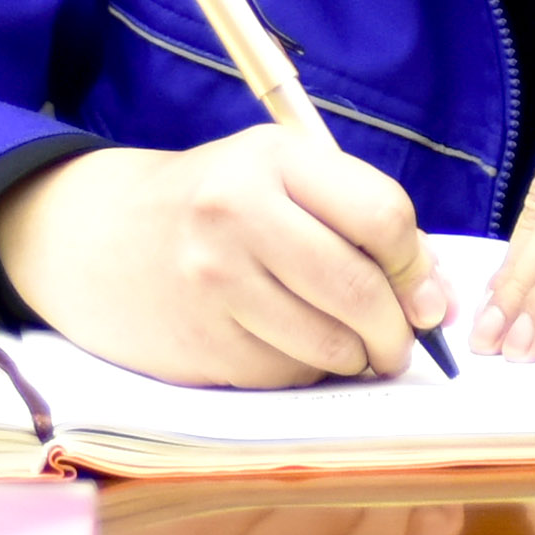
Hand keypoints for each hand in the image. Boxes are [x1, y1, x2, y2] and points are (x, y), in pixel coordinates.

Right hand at [0, 129, 445, 387]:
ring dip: (355, 358)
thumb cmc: (215, 206)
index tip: (422, 292)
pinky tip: (289, 349)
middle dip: (396, 331)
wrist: (99, 238)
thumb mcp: (280, 179)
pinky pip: (284, 375)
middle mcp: (237, 213)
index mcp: (272, 159)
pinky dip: (304, 373)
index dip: (417, 266)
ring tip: (349, 347)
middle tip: (399, 344)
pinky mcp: (197, 340)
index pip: (383, 216)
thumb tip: (436, 300)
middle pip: (359, 290)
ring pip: (327, 345)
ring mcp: (212, 281)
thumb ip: (359, 222)